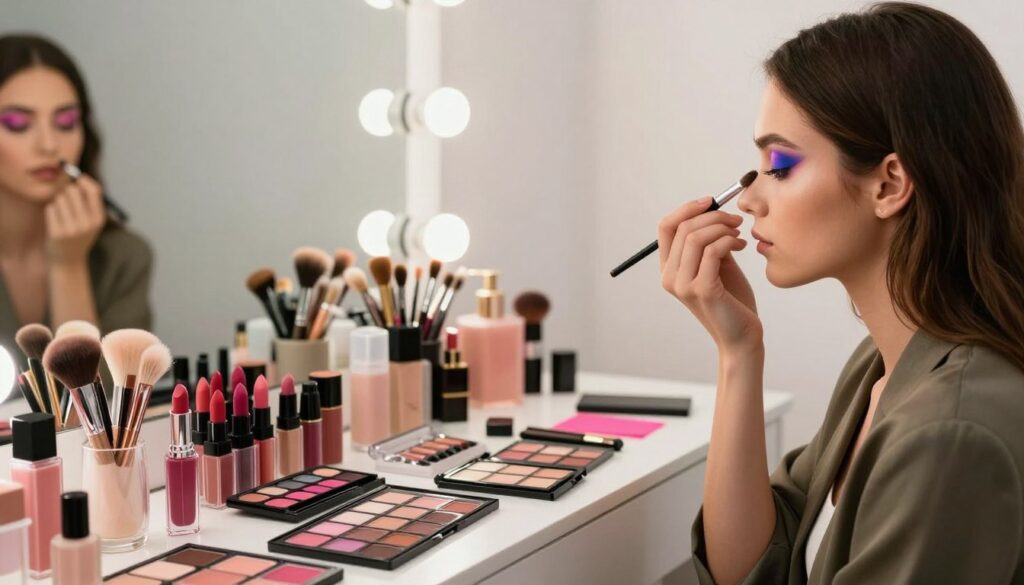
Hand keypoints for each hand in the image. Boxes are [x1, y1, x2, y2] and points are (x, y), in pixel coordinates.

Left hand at [45, 174, 105, 266]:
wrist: (69, 261)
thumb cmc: (79, 235)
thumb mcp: (92, 221)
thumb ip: (90, 201)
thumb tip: (79, 177)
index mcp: (99, 218)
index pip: (94, 190)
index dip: (84, 180)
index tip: (77, 178)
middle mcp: (87, 223)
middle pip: (73, 191)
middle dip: (67, 191)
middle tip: (66, 199)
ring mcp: (72, 229)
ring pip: (59, 199)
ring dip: (58, 202)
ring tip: (61, 214)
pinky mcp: (57, 233)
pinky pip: (50, 209)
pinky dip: (50, 211)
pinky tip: (55, 221)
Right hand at [658, 196, 762, 352]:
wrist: (742, 335)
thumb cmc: (732, 300)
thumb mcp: (718, 264)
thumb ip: (710, 242)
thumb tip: (713, 212)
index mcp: (669, 269)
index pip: (666, 227)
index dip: (687, 208)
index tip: (711, 201)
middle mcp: (670, 277)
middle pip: (683, 228)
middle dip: (713, 216)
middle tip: (736, 221)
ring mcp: (683, 285)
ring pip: (696, 237)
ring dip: (722, 228)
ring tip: (739, 235)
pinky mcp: (702, 290)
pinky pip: (713, 251)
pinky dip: (729, 241)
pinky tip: (740, 246)